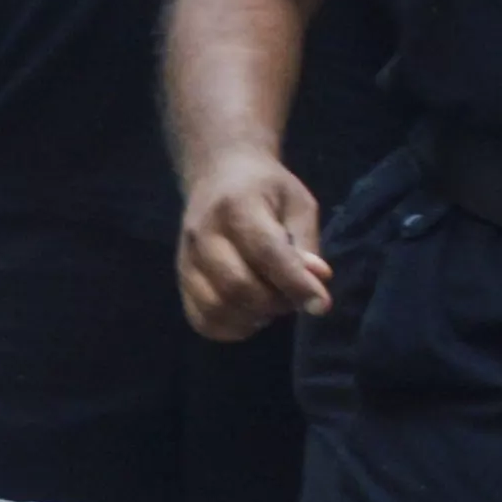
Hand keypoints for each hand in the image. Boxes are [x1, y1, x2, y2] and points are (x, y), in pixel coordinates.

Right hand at [175, 149, 330, 339]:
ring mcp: (186, 257)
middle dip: (275, 303)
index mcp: (237, 205)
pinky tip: (249, 315)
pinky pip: (200, 318)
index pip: (266, 252)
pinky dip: (229, 327)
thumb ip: (307, 243)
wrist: (217, 174)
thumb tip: (316, 281)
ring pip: (217, 306)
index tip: (321, 305)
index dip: (296, 283)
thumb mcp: (298, 203)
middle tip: (292, 297)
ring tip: (271, 305)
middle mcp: (204, 232)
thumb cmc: (266, 188)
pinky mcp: (180, 277)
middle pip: (238, 285)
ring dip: (252, 317)